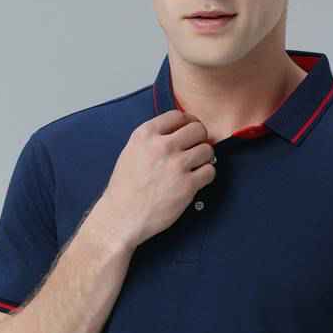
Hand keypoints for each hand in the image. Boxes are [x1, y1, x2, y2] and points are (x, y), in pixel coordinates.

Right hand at [95, 109, 216, 249]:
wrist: (122, 216)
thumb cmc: (125, 189)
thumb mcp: (131, 152)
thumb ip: (153, 139)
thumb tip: (178, 133)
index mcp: (146, 134)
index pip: (178, 116)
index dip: (189, 122)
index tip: (191, 131)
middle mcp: (162, 146)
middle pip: (198, 129)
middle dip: (200, 139)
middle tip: (196, 150)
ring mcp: (176, 165)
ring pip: (207, 150)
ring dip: (205, 158)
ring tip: (195, 167)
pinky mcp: (187, 185)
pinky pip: (210, 171)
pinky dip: (206, 176)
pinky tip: (196, 181)